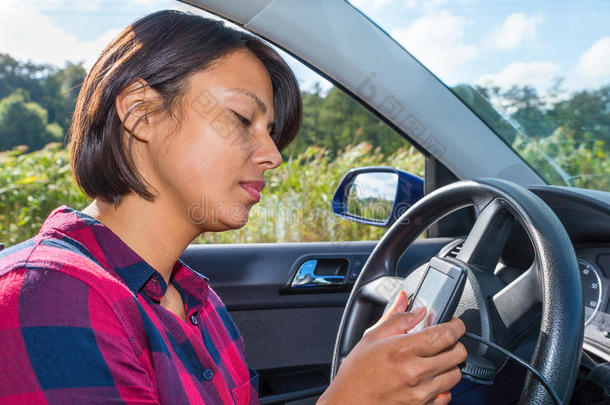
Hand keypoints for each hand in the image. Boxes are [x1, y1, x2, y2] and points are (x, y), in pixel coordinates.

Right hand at [319, 290, 466, 404]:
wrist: (348, 404)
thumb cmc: (356, 374)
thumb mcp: (371, 338)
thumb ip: (396, 319)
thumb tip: (411, 304)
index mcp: (402, 350)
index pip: (445, 334)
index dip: (456, 326)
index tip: (454, 324)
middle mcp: (415, 372)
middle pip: (457, 354)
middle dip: (455, 343)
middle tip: (444, 341)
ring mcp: (421, 393)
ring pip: (456, 374)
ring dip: (449, 365)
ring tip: (433, 361)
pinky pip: (447, 396)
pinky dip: (443, 387)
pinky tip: (429, 380)